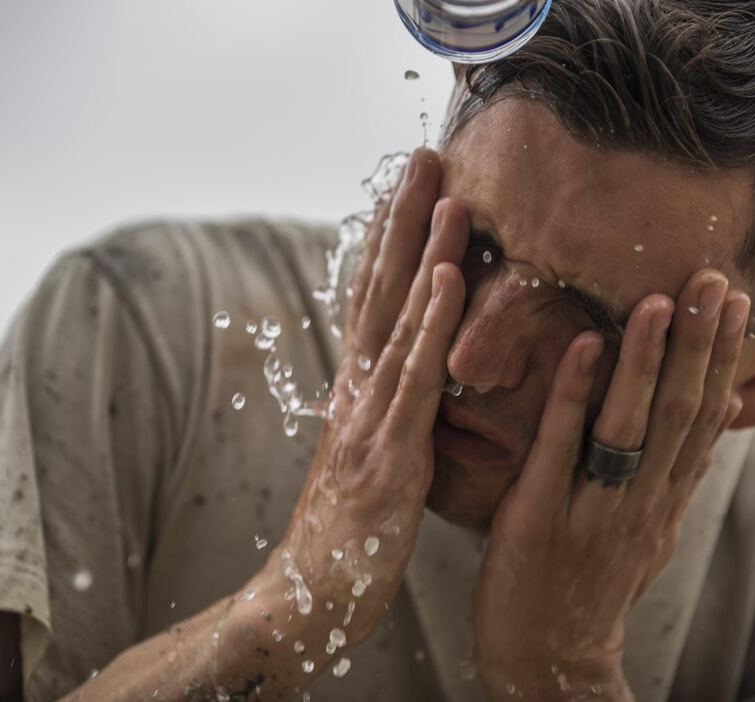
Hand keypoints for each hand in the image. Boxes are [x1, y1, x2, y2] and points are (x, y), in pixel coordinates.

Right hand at [249, 149, 468, 665]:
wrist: (306, 596)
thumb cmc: (346, 532)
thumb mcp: (370, 459)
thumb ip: (391, 414)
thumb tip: (412, 383)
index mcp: (358, 390)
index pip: (373, 300)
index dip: (391, 242)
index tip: (410, 188)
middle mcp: (356, 390)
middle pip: (379, 291)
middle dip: (403, 221)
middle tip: (425, 158)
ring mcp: (367, 418)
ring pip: (397, 321)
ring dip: (421, 253)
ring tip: (445, 193)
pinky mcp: (386, 454)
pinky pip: (413, 381)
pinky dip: (429, 326)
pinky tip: (448, 280)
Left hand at [471, 269, 749, 699]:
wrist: (547, 658)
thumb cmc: (588, 583)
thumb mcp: (645, 533)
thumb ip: (669, 478)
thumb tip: (703, 429)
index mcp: (665, 500)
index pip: (706, 417)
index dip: (722, 358)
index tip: (734, 301)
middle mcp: (642, 503)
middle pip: (682, 413)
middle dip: (698, 344)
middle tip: (712, 280)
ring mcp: (594, 511)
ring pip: (631, 426)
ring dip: (647, 359)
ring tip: (657, 300)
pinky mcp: (542, 518)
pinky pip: (562, 448)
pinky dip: (576, 394)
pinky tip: (585, 346)